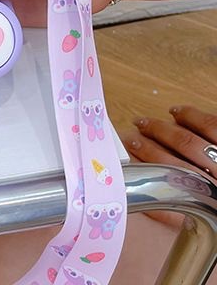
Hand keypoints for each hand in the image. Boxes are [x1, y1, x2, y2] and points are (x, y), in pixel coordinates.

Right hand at [121, 106, 216, 227]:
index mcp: (212, 202)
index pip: (171, 185)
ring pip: (191, 137)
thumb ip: (181, 216)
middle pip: (178, 155)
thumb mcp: (211, 222)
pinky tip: (178, 112)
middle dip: (149, 143)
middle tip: (131, 136)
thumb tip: (154, 205)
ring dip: (163, 128)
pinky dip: (191, 115)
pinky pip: (211, 123)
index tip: (125, 164)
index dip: (145, 170)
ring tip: (146, 122)